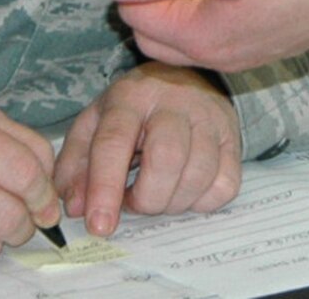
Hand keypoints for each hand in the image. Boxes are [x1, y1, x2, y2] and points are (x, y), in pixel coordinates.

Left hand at [55, 63, 241, 234]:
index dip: (104, 188)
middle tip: (134, 201)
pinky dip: (202, 201)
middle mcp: (174, 101)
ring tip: (157, 192)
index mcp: (130, 96)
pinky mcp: (233, 138)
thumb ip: (75, 166)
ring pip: (198, 176)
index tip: (99, 226)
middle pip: (166, 158)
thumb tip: (76, 207)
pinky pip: (225, 185)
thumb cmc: (131, 112)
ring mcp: (209, 117)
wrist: (181, 81)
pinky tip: (184, 189)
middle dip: (146, 198)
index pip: (115, 142)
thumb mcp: (94, 126)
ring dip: (172, 202)